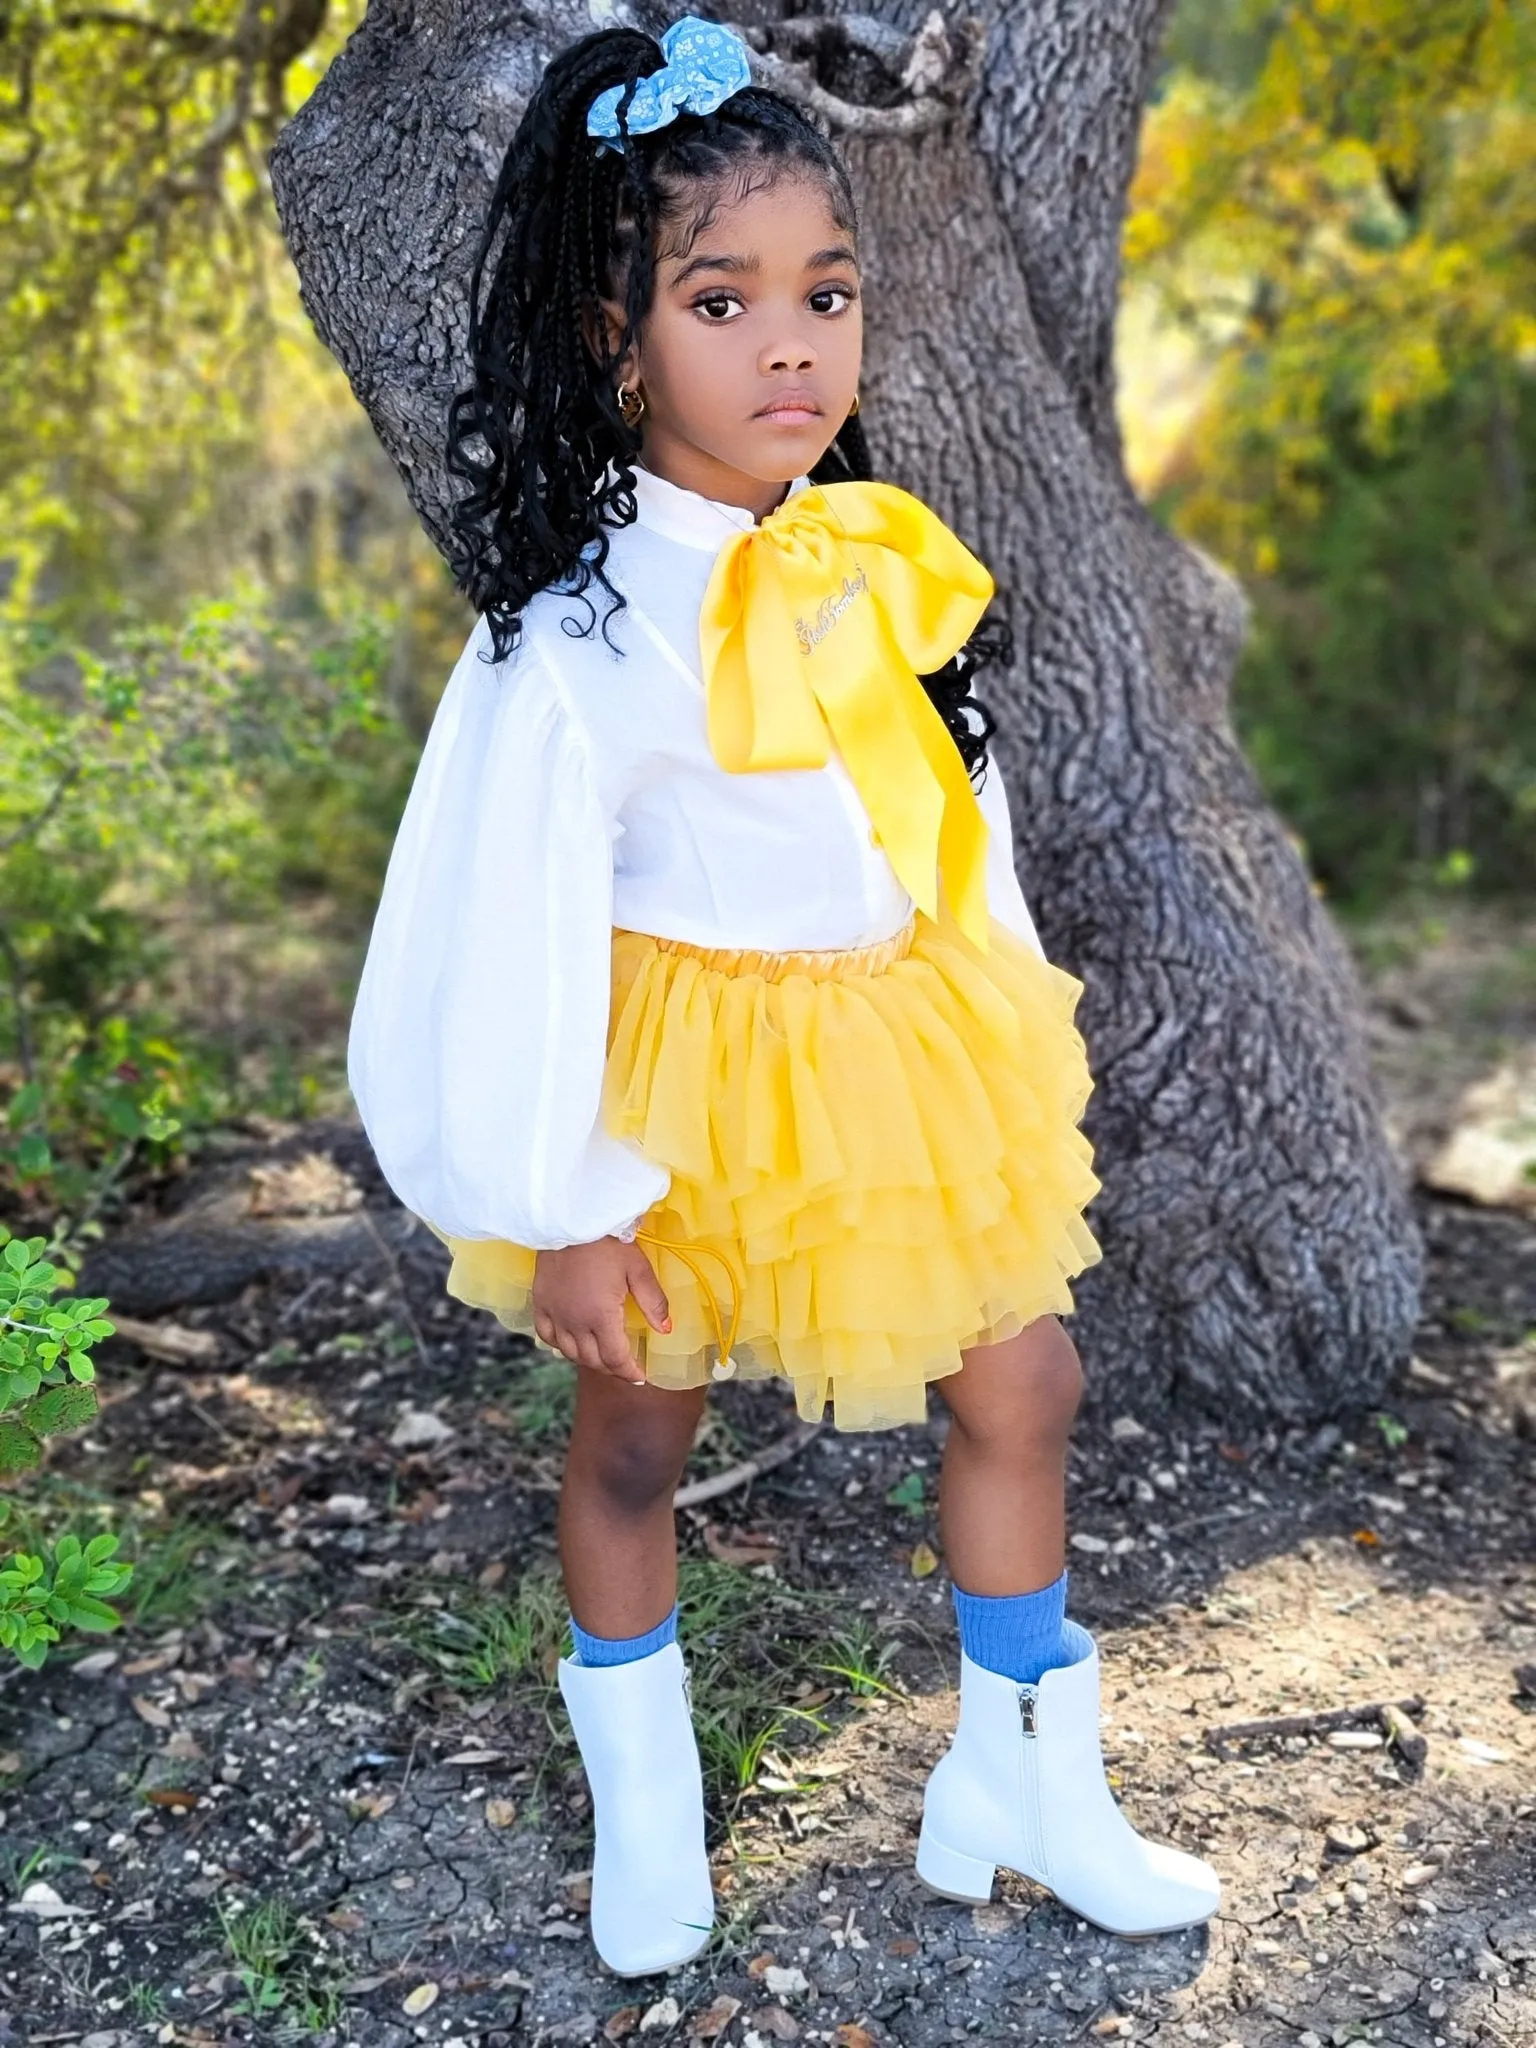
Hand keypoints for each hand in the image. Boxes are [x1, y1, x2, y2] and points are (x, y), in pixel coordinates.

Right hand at [531, 1237, 670, 1384]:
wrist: (569, 1219)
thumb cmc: (607, 1242)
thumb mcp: (638, 1269)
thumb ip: (653, 1302)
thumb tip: (666, 1329)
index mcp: (601, 1317)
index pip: (615, 1359)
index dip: (629, 1372)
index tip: (640, 1377)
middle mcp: (574, 1322)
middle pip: (593, 1360)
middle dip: (612, 1368)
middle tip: (625, 1366)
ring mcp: (555, 1314)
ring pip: (569, 1352)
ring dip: (588, 1359)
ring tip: (602, 1356)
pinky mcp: (540, 1303)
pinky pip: (547, 1336)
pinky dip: (560, 1345)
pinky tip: (571, 1341)